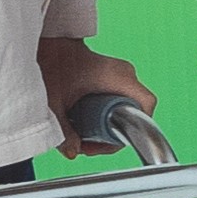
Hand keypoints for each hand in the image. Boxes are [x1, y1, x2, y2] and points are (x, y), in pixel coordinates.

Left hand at [38, 34, 156, 156]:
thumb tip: (73, 152)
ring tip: (83, 137)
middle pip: (134, 113)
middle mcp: (126, 75)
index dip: (136, 129)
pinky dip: (106, 117)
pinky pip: (120, 103)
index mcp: (120, 76)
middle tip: (89, 144)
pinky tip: (85, 124)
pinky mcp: (115, 78)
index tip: (111, 141)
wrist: (50, 45)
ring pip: (126, 110)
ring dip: (108, 128)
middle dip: (113, 135)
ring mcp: (122, 76)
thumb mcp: (55, 102)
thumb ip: (63, 130)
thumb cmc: (54, 63)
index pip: (146, 105)